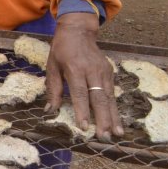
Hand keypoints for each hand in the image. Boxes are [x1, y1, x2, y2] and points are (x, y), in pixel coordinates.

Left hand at [45, 11, 122, 141]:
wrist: (78, 31)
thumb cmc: (61, 50)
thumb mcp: (51, 66)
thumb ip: (53, 89)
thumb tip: (50, 110)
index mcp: (75, 69)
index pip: (80, 93)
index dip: (82, 111)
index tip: (84, 127)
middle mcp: (92, 71)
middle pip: (99, 98)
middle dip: (103, 119)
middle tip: (104, 137)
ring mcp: (104, 72)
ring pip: (110, 98)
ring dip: (113, 117)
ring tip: (117, 134)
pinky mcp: (110, 73)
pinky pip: (113, 93)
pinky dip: (115, 109)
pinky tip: (117, 122)